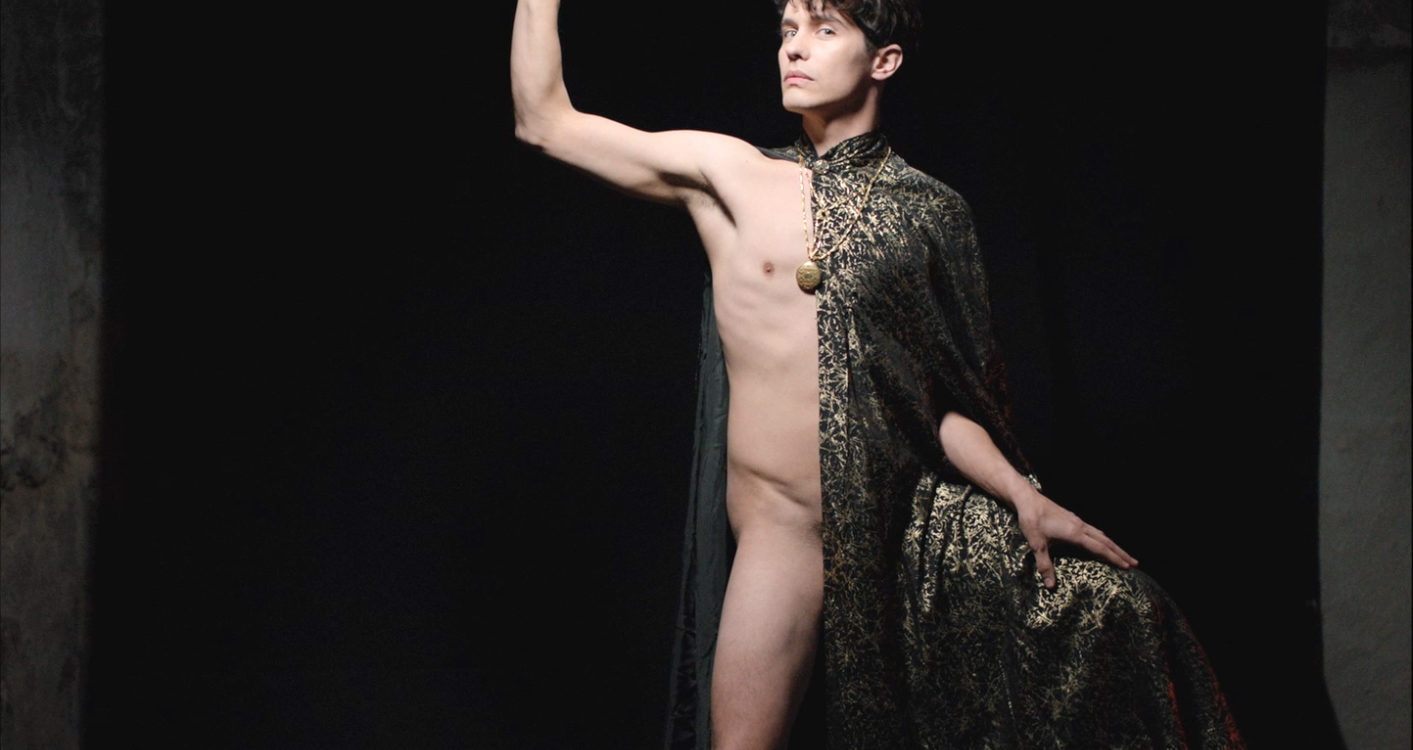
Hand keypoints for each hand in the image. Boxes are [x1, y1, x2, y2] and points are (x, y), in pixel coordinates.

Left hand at [1011, 489, 1138, 588]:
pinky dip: (1102, 538)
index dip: (1114, 558)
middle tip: (1135, 563)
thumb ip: (1045, 565)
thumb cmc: (1032, 521)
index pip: (1100, 548)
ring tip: (1123, 554)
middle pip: (1106, 541)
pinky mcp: (1073, 518)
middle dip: (1121, 553)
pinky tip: (1101, 541)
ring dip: (1113, 545)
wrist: (1028, 499)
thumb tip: (1050, 586)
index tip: (1127, 566)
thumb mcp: (1037, 545)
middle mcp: (1081, 526)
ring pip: (1101, 534)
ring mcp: (1078, 521)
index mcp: (1075, 533)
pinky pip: (1094, 530)